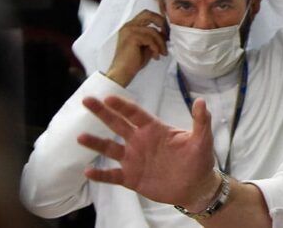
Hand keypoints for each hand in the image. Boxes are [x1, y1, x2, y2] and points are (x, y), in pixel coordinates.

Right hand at [77, 95, 218, 208]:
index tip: (109, 97)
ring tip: (80, 136)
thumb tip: (201, 101)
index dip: (123, 106)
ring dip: (95, 143)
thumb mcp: (202, 139)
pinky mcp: (131, 178)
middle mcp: (140, 141)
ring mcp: (133, 159)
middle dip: (102, 113)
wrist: (195, 186)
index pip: (135, 114)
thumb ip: (201, 121)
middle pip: (117, 124)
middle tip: (86, 101)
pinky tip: (88, 171)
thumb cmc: (198, 159)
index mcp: (154, 129)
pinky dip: (100, 174)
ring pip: (110, 149)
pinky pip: (112, 175)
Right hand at [106, 10, 167, 86]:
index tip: (166, 32)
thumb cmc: (134, 61)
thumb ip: (153, 37)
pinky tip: (155, 57)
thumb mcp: (146, 45)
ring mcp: (129, 30)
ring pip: (153, 31)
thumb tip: (166, 33)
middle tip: (167, 37)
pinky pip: (150, 40)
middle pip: (149, 14)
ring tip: (162, 53)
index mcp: (131, 26)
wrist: (122, 72)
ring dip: (161, 43)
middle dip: (162, 24)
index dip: (159, 20)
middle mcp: (129, 25)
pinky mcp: (132, 37)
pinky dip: (156, 48)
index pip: (147, 14)